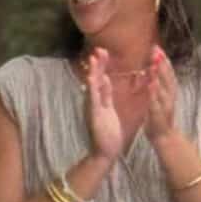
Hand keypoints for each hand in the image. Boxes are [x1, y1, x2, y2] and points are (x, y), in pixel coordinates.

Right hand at [81, 48, 124, 163]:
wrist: (105, 151)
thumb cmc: (107, 131)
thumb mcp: (108, 108)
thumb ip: (105, 93)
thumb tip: (104, 77)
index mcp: (99, 99)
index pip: (100, 78)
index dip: (101, 65)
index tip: (103, 51)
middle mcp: (93, 102)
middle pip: (95, 79)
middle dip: (97, 64)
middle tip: (99, 49)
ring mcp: (92, 108)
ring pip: (92, 87)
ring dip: (93, 72)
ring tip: (93, 58)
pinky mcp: (94, 115)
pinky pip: (93, 100)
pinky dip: (92, 88)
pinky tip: (92, 78)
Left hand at [146, 47, 179, 142]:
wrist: (164, 137)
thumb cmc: (159, 115)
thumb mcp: (159, 96)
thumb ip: (157, 82)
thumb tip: (154, 66)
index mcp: (168, 91)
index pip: (167, 73)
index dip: (163, 60)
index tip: (157, 47)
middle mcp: (169, 97)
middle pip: (168, 77)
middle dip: (162, 64)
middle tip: (156, 50)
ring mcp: (165, 106)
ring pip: (164, 89)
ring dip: (160, 76)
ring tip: (154, 64)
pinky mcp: (159, 116)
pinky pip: (157, 104)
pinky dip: (154, 94)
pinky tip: (151, 85)